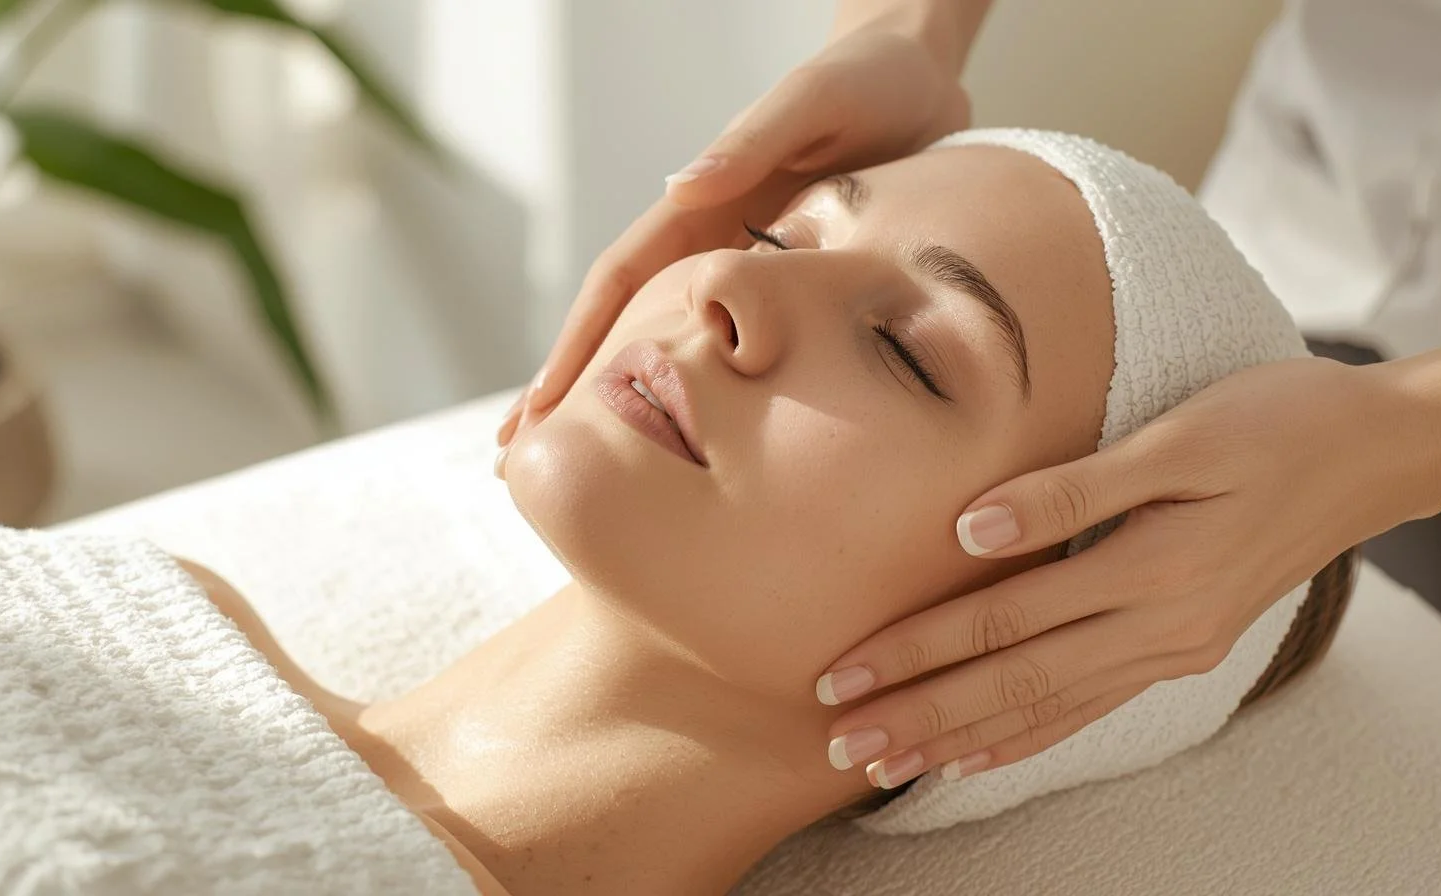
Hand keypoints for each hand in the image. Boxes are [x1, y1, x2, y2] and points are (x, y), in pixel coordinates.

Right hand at [497, 24, 970, 446]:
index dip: (576, 348)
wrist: (922, 74)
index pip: (619, 285)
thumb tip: (677, 189)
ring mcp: (747, 269)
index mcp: (702, 204)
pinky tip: (698, 439)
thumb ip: (749, 142)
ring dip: (626, 403)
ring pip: (674, 349)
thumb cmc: (867, 80)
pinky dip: (706, 395)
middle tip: (519, 462)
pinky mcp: (793, 287)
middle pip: (624, 329)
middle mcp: (711, 242)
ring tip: (588, 466)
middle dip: (569, 392)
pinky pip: (740, 349)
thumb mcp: (810, 102)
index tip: (539, 410)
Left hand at [817, 357, 1397, 787]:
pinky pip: (1090, 708)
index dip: (916, 649)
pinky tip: (980, 757)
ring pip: (1046, 708)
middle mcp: (1160, 629)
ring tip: (889, 764)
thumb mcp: (1179, 438)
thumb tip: (970, 528)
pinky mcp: (1183, 648)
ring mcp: (1173, 648)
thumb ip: (1073, 487)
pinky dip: (1029, 737)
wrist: (1375, 454)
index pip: (1003, 621)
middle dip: (919, 715)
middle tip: (839, 743)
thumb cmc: (1277, 422)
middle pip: (1013, 684)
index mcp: (1151, 571)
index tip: (843, 673)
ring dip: (961, 739)